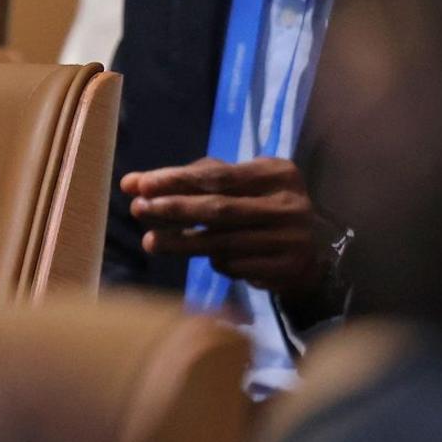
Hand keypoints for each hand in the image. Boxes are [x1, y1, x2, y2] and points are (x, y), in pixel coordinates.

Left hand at [122, 156, 342, 298]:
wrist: (308, 247)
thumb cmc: (258, 206)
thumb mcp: (236, 184)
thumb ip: (188, 179)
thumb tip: (133, 182)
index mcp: (278, 173)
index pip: (218, 176)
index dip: (176, 180)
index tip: (139, 184)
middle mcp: (290, 204)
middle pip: (219, 208)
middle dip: (173, 209)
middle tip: (137, 210)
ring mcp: (292, 238)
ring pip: (223, 242)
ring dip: (181, 243)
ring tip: (150, 242)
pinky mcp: (287, 268)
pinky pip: (235, 265)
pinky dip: (213, 261)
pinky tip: (201, 256)